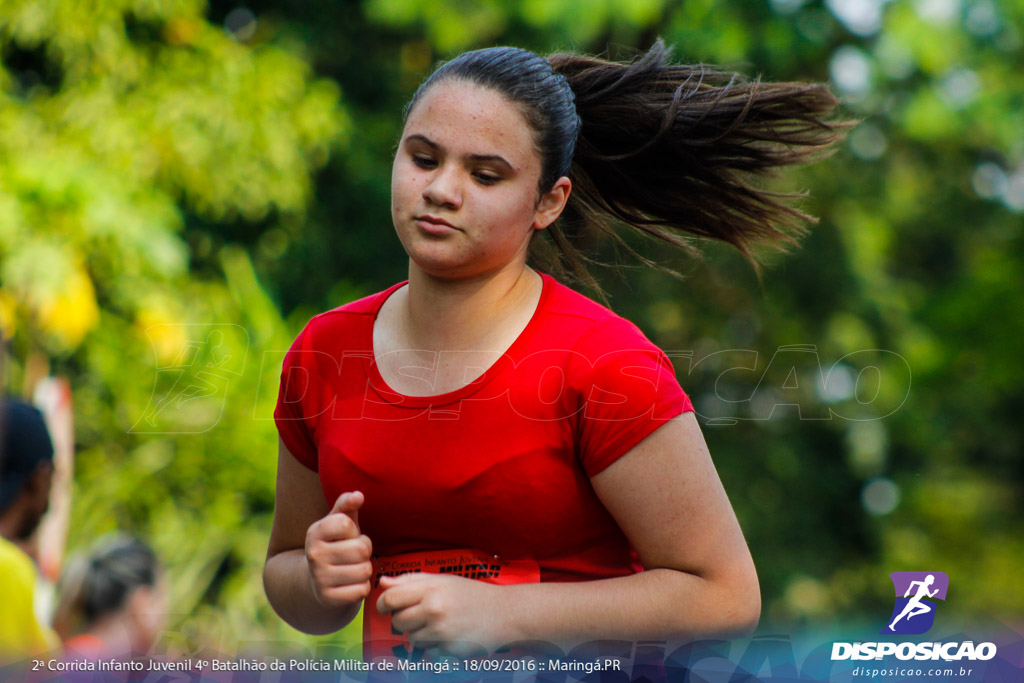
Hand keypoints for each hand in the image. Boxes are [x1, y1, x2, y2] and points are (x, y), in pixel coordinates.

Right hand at [305, 491, 372, 608]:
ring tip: (352, 567)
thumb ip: (346, 505)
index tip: (346, 537)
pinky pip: (361, 590)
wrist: (316, 580)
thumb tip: (358, 495)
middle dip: (364, 551)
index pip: (347, 524)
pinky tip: (350, 583)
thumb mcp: (337, 522)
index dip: (354, 531)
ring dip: (364, 569)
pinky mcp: (328, 598)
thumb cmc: (334, 544)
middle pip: (362, 549)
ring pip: (364, 570)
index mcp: (314, 532)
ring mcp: (319, 578)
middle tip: (353, 555)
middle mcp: (314, 555)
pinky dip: (361, 587)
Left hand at [376, 573, 514, 656]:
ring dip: (420, 634)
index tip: (386, 606)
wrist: (505, 613)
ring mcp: (442, 632)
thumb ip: (411, 580)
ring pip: (412, 639)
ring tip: (440, 624)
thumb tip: (383, 583)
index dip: (383, 603)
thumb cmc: (472, 594)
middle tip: (420, 615)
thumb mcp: (443, 580)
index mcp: (431, 589)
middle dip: (404, 620)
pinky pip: (428, 653)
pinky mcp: (449, 651)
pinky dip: (435, 648)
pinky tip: (449, 636)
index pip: (391, 599)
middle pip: (398, 622)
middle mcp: (434, 610)